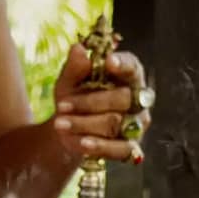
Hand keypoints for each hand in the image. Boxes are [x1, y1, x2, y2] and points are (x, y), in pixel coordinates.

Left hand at [51, 43, 150, 161]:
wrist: (66, 127)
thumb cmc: (73, 95)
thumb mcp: (69, 80)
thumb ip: (75, 67)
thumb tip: (78, 49)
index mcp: (127, 75)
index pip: (132, 67)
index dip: (123, 64)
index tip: (108, 62)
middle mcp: (138, 99)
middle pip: (123, 99)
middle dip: (90, 102)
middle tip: (61, 105)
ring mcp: (137, 124)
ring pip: (116, 123)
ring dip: (85, 123)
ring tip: (59, 123)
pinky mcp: (131, 146)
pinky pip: (120, 149)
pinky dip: (99, 146)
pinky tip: (82, 142)